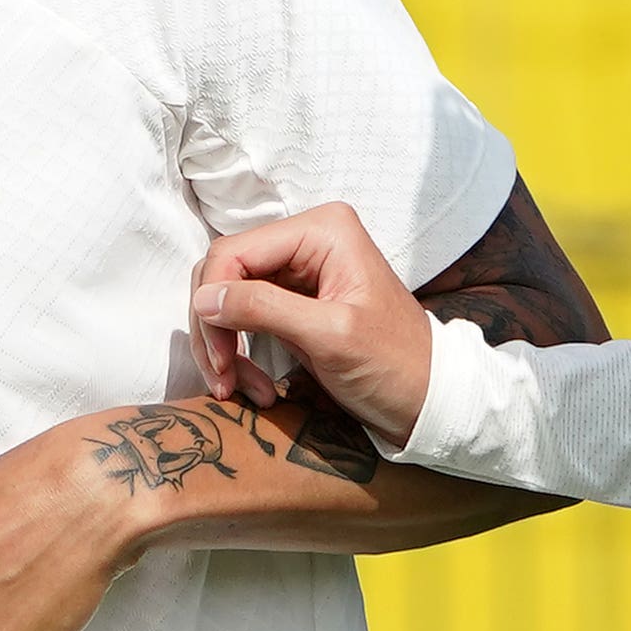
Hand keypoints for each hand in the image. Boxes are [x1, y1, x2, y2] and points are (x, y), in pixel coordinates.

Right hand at [193, 202, 435, 450]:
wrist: (428, 400)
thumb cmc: (395, 364)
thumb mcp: (330, 335)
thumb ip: (264, 309)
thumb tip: (203, 298)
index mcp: (323, 230)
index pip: (234, 252)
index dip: (214, 300)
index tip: (219, 356)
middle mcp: (308, 241)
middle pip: (224, 273)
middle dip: (215, 328)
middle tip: (223, 378)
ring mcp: (298, 271)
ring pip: (227, 299)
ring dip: (224, 347)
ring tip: (238, 389)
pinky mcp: (293, 303)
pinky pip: (244, 319)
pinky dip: (240, 355)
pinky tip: (256, 387)